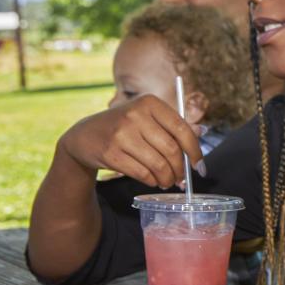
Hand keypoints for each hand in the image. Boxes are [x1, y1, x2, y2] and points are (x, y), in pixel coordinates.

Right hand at [59, 94, 203, 188]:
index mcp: (149, 103)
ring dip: (168, 178)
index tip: (199, 166)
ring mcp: (121, 134)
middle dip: (181, 169)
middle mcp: (135, 114)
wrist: (84, 136)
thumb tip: (201, 132)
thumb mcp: (147, 118)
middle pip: (171, 149)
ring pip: (158, 164)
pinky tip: (154, 181)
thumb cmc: (123, 127)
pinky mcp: (110, 153)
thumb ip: (173, 124)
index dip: (195, 150)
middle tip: (182, 179)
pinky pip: (142, 173)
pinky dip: (152, 181)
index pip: (182, 129)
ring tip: (168, 181)